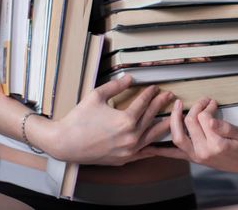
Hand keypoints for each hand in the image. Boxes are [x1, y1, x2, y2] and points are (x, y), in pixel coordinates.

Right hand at [39, 75, 173, 165]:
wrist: (64, 143)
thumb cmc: (79, 118)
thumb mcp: (97, 96)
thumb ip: (116, 86)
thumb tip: (130, 78)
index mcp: (126, 120)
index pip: (144, 103)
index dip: (151, 93)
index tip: (156, 88)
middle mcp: (131, 137)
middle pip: (151, 117)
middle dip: (161, 105)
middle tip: (169, 97)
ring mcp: (129, 150)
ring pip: (153, 136)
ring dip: (163, 125)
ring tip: (173, 117)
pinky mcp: (124, 159)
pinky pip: (144, 153)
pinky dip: (153, 147)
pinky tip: (160, 143)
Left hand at [143, 97, 237, 172]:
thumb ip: (225, 127)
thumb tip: (209, 121)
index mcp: (216, 144)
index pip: (204, 118)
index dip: (208, 107)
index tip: (213, 102)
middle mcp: (202, 152)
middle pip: (190, 121)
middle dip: (196, 107)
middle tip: (204, 100)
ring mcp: (195, 156)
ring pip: (177, 135)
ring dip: (174, 119)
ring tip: (176, 105)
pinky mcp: (191, 158)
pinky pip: (172, 154)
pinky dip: (159, 150)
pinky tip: (148, 145)